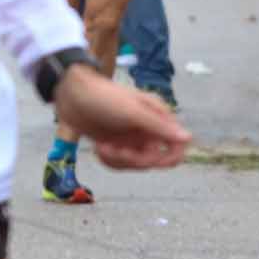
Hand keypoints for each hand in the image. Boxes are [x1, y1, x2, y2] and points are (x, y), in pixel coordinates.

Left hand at [57, 65, 191, 169]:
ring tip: (103, 147)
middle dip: (133, 159)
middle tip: (114, 150)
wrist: (70, 94)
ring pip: (135, 164)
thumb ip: (159, 126)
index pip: (177, 145)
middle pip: (154, 160)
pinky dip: (108, 160)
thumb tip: (188, 138)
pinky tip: (99, 148)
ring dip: (118, 160)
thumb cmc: (103, 97)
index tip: (150, 162)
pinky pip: (119, 163)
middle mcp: (148, 130)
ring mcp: (131, 138)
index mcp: (158, 118)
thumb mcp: (132, 111)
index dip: (169, 158)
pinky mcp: (115, 143)